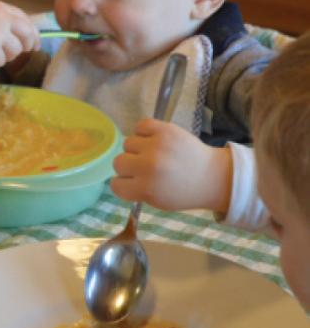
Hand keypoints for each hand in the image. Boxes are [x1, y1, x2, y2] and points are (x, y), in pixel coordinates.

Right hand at [0, 1, 38, 67]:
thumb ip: (3, 21)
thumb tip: (26, 37)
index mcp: (0, 7)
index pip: (25, 20)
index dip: (33, 33)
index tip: (35, 44)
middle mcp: (1, 17)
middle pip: (27, 34)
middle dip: (26, 46)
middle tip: (20, 53)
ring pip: (15, 51)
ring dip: (3, 56)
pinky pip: (0, 61)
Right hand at [111, 119, 232, 212]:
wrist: (212, 176)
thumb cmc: (184, 191)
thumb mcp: (157, 201)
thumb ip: (136, 190)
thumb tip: (119, 176)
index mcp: (146, 188)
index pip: (115, 185)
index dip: (124, 184)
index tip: (134, 183)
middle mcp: (148, 166)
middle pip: (118, 162)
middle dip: (129, 166)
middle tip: (144, 168)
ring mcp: (156, 146)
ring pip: (127, 143)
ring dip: (137, 149)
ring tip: (152, 153)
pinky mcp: (165, 129)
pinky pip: (140, 125)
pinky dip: (144, 132)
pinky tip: (153, 140)